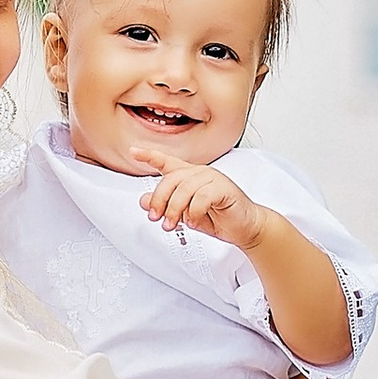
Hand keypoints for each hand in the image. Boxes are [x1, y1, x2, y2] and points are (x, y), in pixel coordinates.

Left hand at [139, 160, 264, 248]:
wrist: (244, 227)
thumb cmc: (218, 218)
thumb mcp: (185, 215)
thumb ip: (166, 206)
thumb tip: (143, 201)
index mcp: (189, 176)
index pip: (166, 162)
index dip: (149, 156)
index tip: (133, 151)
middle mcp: (199, 173)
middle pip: (170, 179)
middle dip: (159, 200)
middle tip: (155, 217)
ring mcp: (212, 178)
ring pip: (184, 190)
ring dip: (175, 210)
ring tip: (173, 225)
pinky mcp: (224, 188)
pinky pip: (201, 198)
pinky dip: (194, 213)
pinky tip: (194, 221)